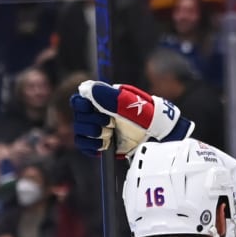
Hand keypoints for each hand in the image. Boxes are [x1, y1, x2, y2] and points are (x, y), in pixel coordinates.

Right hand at [71, 79, 194, 157]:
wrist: (157, 138)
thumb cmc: (146, 118)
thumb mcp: (129, 105)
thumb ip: (108, 97)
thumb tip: (88, 89)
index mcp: (102, 98)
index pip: (79, 100)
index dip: (83, 107)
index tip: (95, 111)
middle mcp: (98, 112)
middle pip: (78, 118)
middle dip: (92, 123)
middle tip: (110, 125)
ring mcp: (99, 129)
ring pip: (79, 133)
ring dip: (92, 136)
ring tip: (109, 136)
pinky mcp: (101, 144)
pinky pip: (85, 146)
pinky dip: (91, 147)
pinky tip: (104, 146)